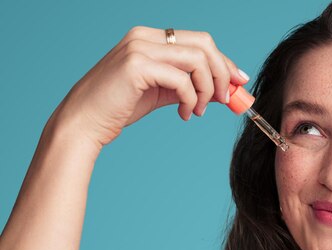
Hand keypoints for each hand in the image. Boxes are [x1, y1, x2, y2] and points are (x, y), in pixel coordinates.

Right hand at [51, 26, 248, 148]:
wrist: (85, 122)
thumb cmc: (119, 107)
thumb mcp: (161, 92)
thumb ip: (188, 85)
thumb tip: (222, 89)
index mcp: (150, 37)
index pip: (199, 41)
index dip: (224, 61)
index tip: (239, 81)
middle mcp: (145, 36)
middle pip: (204, 44)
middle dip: (222, 73)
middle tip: (227, 99)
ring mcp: (139, 48)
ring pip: (197, 60)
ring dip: (207, 89)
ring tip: (199, 111)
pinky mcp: (136, 65)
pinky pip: (181, 80)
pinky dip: (191, 100)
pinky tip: (185, 115)